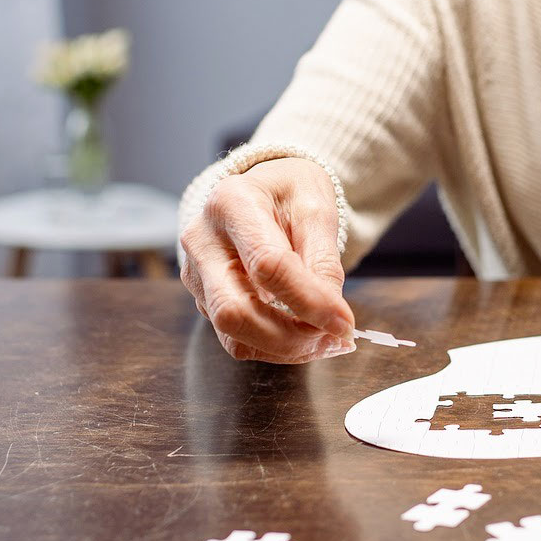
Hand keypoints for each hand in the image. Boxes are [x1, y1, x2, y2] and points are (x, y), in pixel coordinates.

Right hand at [178, 157, 355, 363]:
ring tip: (324, 341)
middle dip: (291, 337)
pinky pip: (234, 337)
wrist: (262, 192)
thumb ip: (324, 262)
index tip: (344, 324)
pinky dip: (274, 346)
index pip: (267, 265)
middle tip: (334, 341)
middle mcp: (203, 240)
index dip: (309, 301)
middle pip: (234, 310)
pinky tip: (302, 336)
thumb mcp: (317, 210)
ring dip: (285, 348)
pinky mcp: (202, 297)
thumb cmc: (289, 195)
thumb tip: (333, 317)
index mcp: (232, 203)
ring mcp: (196, 272)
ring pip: (232, 334)